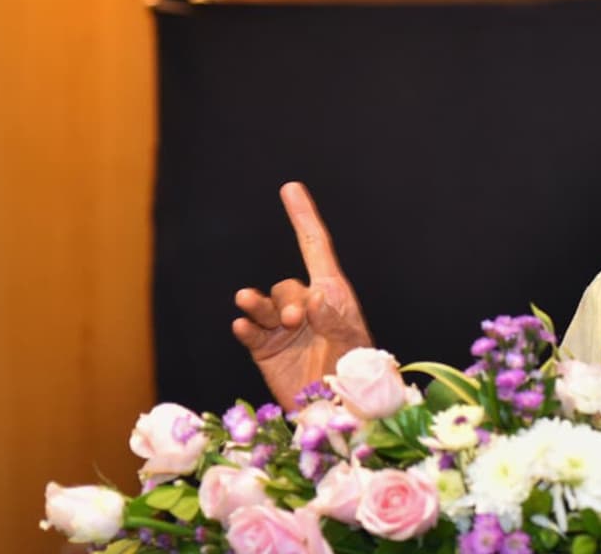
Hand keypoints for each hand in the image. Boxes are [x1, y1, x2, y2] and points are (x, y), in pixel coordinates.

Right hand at [232, 182, 373, 409]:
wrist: (342, 412)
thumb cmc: (356, 374)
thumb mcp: (353, 343)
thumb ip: (335, 319)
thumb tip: (314, 296)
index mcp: (333, 296)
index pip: (315, 248)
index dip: (303, 218)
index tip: (291, 188)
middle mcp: (306, 308)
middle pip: (286, 286)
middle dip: (285, 299)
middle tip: (296, 321)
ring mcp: (284, 330)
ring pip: (263, 305)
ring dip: (259, 305)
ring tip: (253, 310)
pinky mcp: (266, 351)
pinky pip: (250, 331)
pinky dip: (245, 326)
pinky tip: (243, 327)